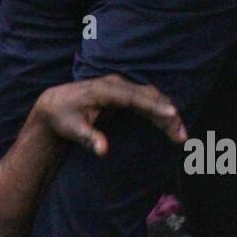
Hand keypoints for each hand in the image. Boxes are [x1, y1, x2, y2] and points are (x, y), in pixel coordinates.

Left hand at [30, 75, 187, 156]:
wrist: (54, 104)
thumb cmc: (62, 117)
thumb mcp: (72, 129)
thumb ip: (88, 138)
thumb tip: (103, 151)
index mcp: (104, 90)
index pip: (134, 97)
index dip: (154, 106)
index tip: (171, 115)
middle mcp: (116, 84)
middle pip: (149, 96)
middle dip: (167, 115)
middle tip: (182, 136)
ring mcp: (122, 87)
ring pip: (152, 97)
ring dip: (167, 115)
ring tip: (180, 135)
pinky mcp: (125, 93)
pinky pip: (148, 100)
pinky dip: (160, 112)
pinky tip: (170, 126)